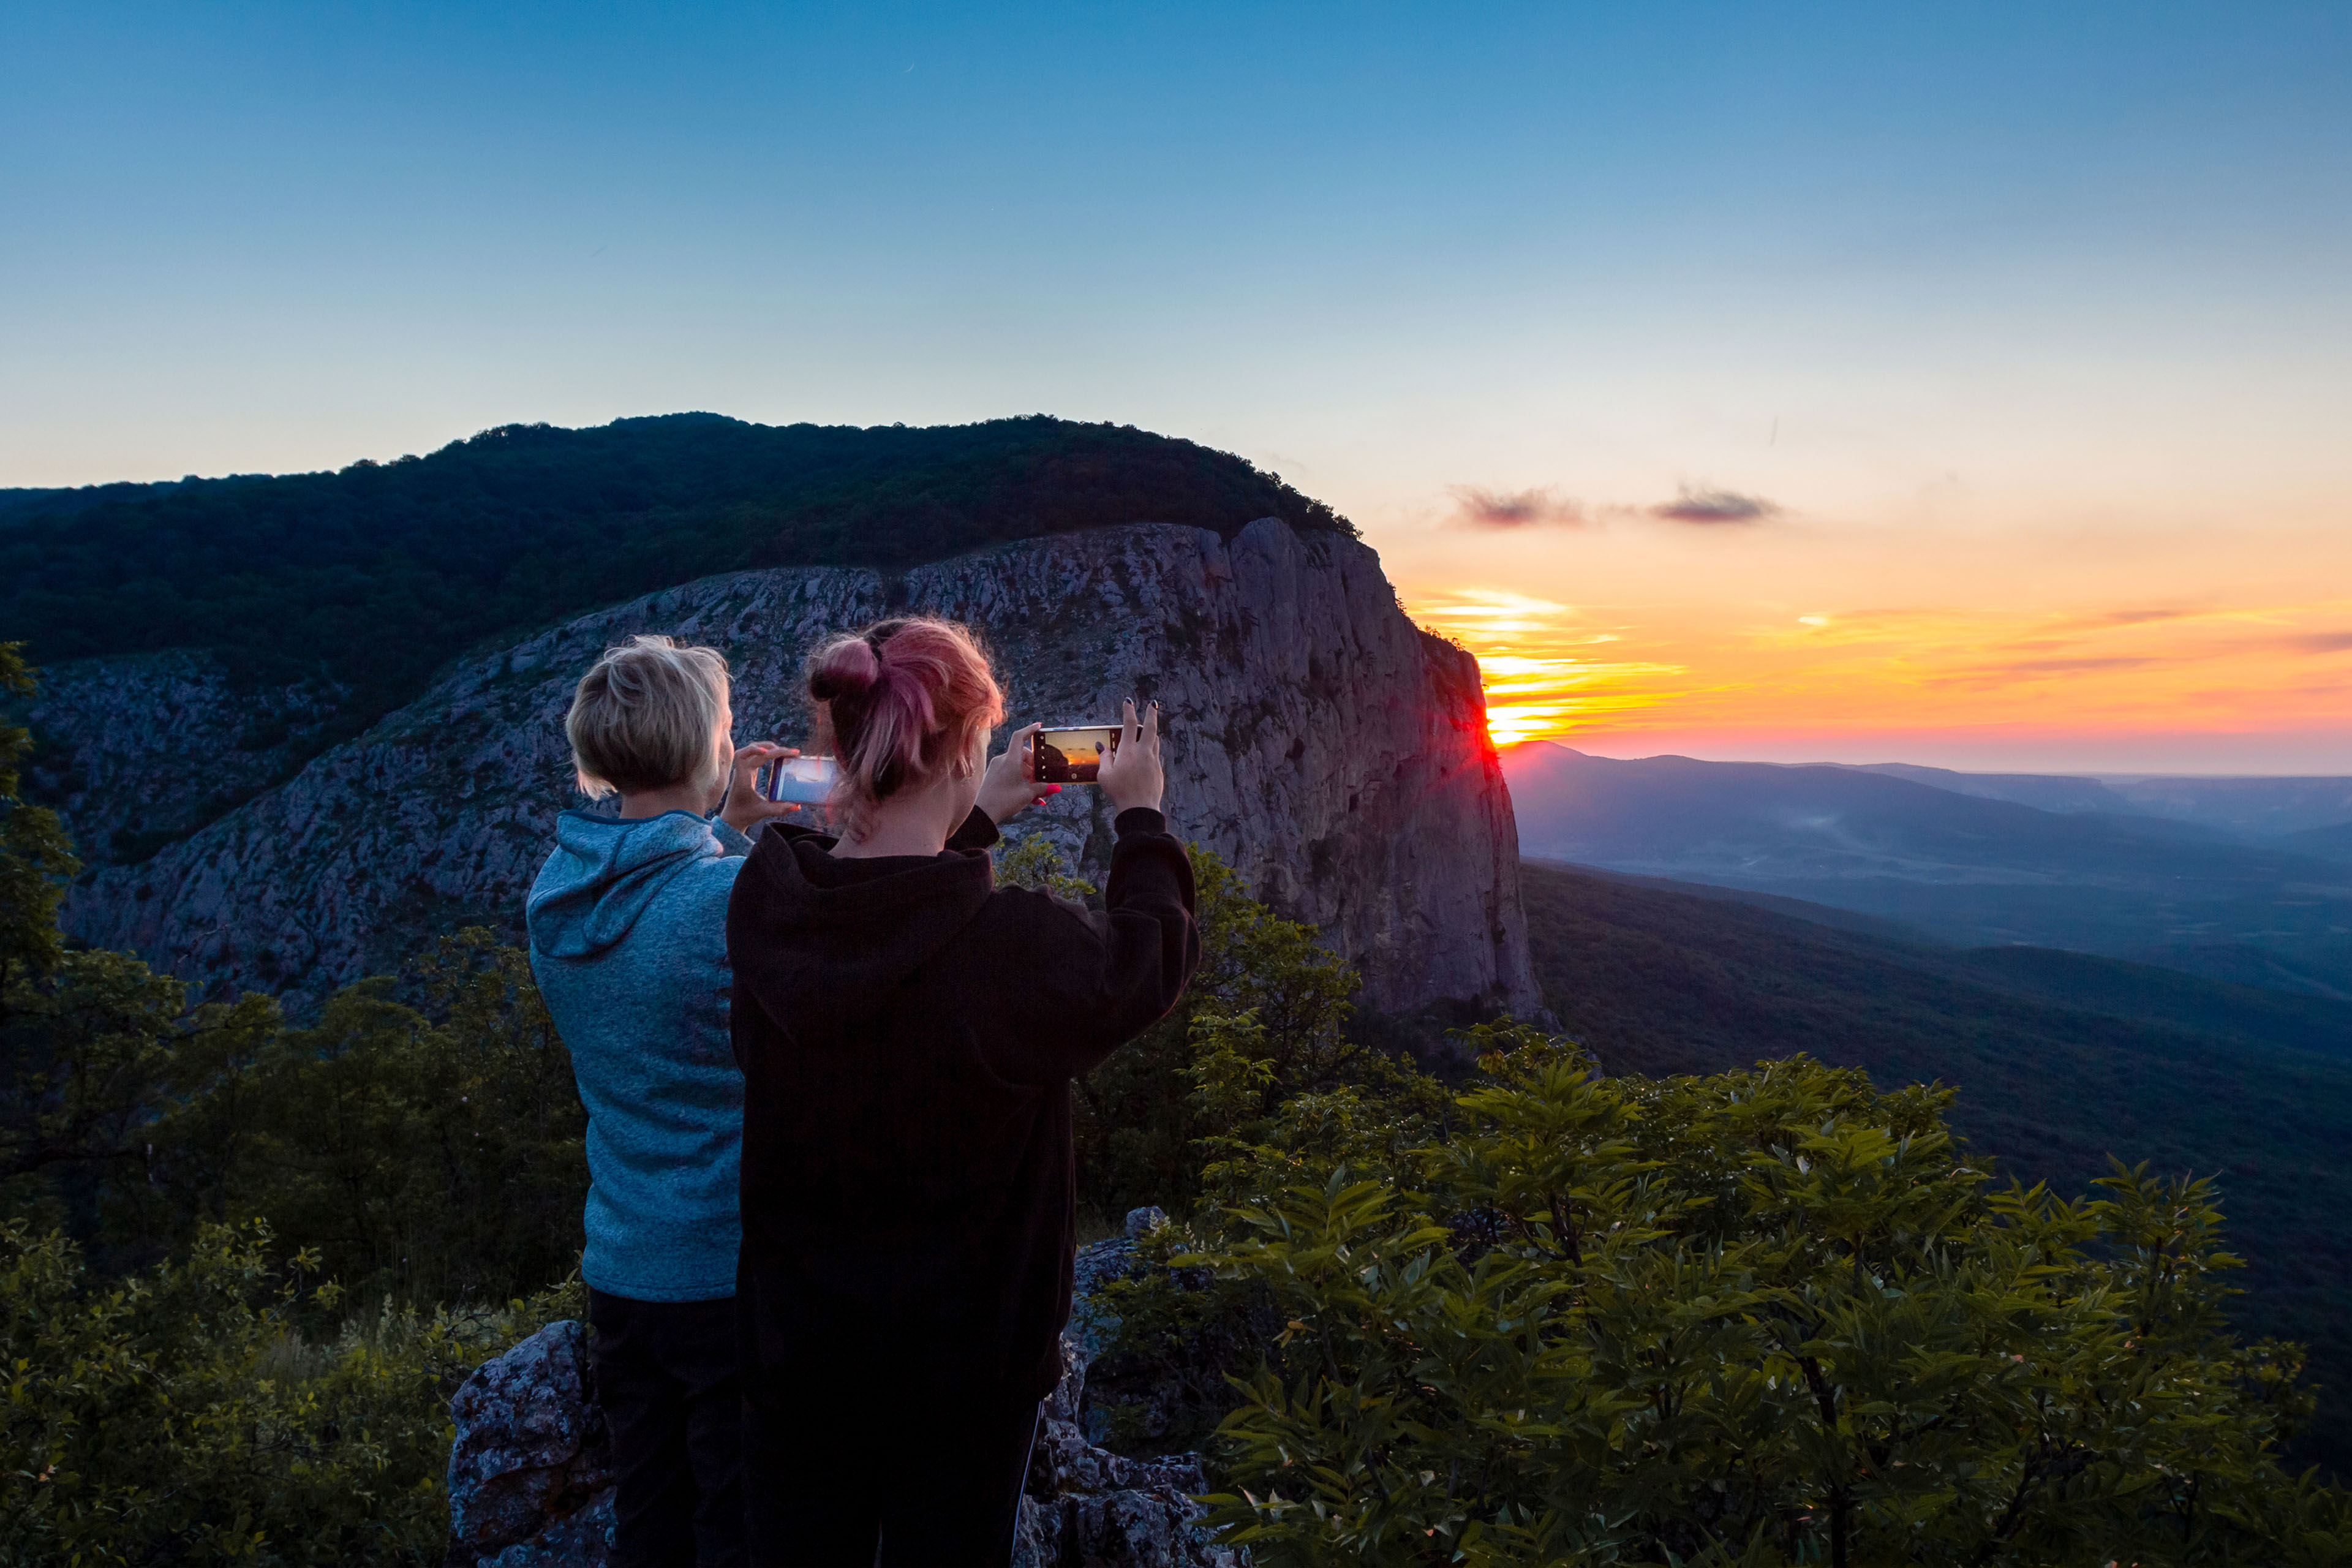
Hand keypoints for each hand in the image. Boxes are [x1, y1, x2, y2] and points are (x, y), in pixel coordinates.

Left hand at [719, 743, 802, 833]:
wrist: (733, 817)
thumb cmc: (745, 814)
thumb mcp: (763, 812)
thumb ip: (780, 809)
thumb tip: (797, 806)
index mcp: (742, 778)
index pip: (743, 756)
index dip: (753, 750)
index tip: (767, 752)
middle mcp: (742, 771)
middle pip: (753, 750)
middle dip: (773, 749)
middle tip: (792, 753)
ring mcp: (744, 769)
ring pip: (754, 749)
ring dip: (769, 747)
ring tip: (786, 751)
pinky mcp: (748, 770)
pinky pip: (756, 755)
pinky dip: (767, 752)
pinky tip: (778, 755)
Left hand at [977, 722, 1061, 824]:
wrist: (983, 814)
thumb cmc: (1004, 801)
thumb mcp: (1027, 794)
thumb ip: (1043, 788)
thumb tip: (1056, 787)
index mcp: (1011, 760)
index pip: (1019, 737)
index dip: (1029, 729)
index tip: (1039, 726)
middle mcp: (1002, 760)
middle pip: (1022, 755)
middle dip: (1034, 767)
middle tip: (1040, 780)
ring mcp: (996, 768)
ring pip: (1017, 767)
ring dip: (1028, 778)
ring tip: (1037, 795)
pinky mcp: (993, 776)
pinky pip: (1010, 774)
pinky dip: (1020, 782)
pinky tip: (1029, 799)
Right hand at [1097, 699, 1163, 814]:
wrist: (1139, 809)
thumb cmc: (1119, 792)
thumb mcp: (1105, 775)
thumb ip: (1104, 757)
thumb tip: (1101, 745)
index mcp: (1128, 750)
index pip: (1129, 723)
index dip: (1128, 710)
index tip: (1128, 702)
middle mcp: (1143, 752)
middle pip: (1150, 726)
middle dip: (1151, 713)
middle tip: (1153, 704)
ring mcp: (1153, 760)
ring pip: (1155, 740)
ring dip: (1151, 732)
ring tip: (1148, 729)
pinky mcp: (1159, 770)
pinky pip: (1156, 754)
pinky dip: (1152, 748)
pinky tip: (1147, 752)